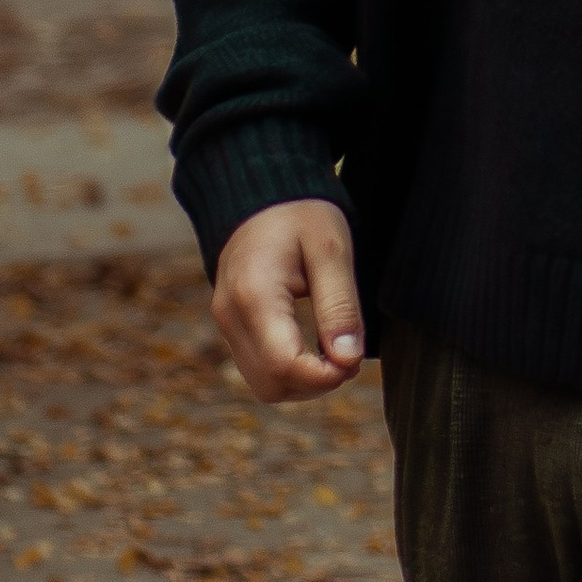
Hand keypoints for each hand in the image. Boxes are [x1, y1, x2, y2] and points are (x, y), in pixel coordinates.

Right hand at [212, 197, 364, 404]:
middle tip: (350, 357)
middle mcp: (230, 315)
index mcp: (254, 295)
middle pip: (272, 383)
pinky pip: (257, 369)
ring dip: (303, 383)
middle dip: (316, 383)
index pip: (284, 365)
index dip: (324, 377)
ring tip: (336, 354)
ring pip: (263, 384)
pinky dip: (288, 373)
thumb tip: (347, 360)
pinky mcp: (231, 326)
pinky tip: (315, 351)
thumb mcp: (332, 250)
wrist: (264, 196)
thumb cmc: (301, 215)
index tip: (354, 361)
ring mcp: (226, 323)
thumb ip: (340, 306)